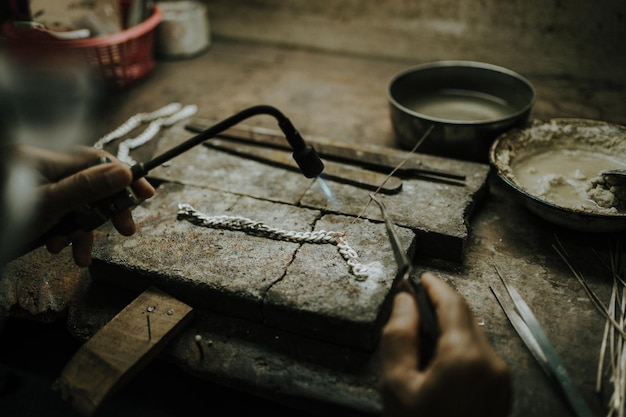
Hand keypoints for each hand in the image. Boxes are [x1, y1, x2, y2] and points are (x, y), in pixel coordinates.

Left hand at [12, 144, 154, 266]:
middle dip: (105, 210)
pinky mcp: (32, 204)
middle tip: (125, 229)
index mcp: (44, 157)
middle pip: (89, 182)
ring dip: (81, 230)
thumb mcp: (48, 205)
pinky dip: (64, 232)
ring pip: (75, 203)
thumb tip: (125, 173)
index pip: (96, 159)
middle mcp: (41, 167)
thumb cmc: (3, 214)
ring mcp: (36, 187)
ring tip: (79, 253)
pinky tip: (59, 249)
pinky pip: (59, 214)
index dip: (124, 175)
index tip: (145, 193)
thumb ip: (87, 188)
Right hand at [380, 272, 510, 416]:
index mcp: (466, 356)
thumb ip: (399, 336)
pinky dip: (459, 346)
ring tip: (420, 342)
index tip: (420, 277)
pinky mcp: (501, 390)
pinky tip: (438, 362)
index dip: (434, 285)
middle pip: (465, 316)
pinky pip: (480, 354)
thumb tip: (404, 301)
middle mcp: (491, 362)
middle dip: (441, 305)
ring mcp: (500, 378)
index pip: (452, 303)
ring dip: (449, 327)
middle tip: (413, 307)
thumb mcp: (397, 384)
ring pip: (473, 334)